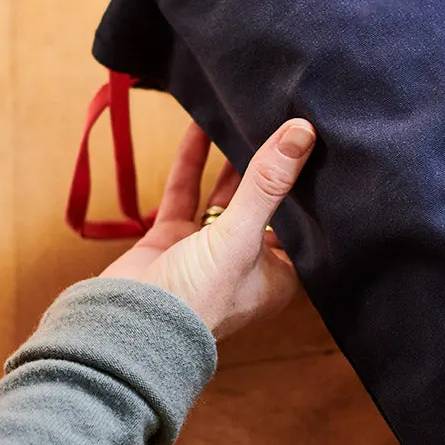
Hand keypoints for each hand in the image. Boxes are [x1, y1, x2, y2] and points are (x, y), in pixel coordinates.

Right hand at [101, 119, 315, 339]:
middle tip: (280, 118)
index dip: (307, 183)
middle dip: (268, 164)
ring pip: (224, 194)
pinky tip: (197, 127)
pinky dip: (192, 162)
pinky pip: (186, 192)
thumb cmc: (196, 300)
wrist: (128, 328)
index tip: (316, 141)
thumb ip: (267, 183)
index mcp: (278, 273)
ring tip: (242, 115)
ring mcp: (206, 249)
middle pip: (263, 202)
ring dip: (228, 158)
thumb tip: (302, 133)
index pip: (302, 220)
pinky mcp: (172, 239)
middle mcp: (246, 261)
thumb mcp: (240, 237)